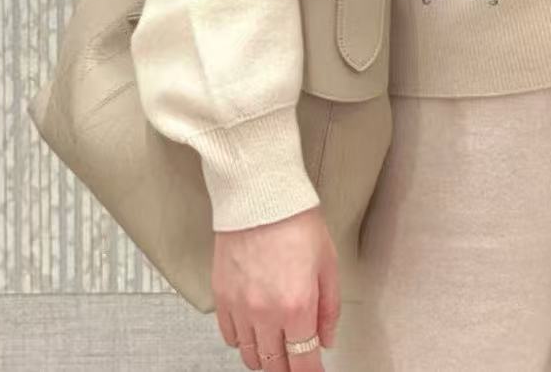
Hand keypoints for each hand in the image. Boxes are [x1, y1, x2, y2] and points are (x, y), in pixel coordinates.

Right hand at [212, 205, 340, 369]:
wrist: (260, 196)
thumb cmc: (296, 221)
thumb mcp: (328, 263)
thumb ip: (329, 308)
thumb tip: (327, 339)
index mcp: (297, 306)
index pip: (303, 362)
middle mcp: (265, 313)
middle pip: (274, 365)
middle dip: (288, 368)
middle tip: (297, 360)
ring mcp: (240, 308)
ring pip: (250, 356)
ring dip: (265, 359)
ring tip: (276, 349)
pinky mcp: (221, 298)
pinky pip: (230, 337)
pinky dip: (242, 341)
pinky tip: (254, 331)